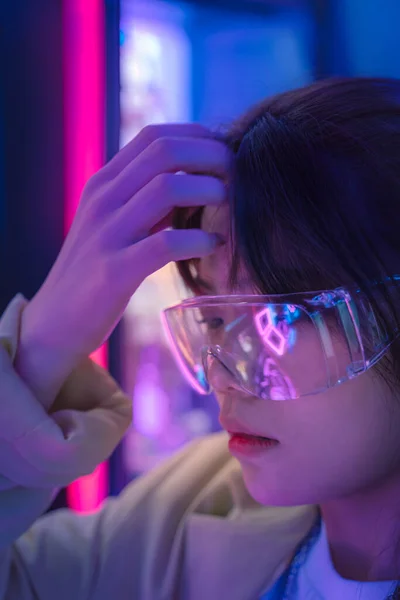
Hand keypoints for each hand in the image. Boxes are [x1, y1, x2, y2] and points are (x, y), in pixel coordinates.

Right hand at [15, 124, 228, 409]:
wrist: (56, 321)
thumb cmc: (95, 270)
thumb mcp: (115, 224)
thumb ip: (146, 200)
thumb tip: (198, 182)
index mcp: (103, 183)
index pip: (154, 136)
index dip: (199, 137)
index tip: (226, 153)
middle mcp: (102, 200)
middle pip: (164, 151)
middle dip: (212, 155)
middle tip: (238, 174)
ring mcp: (107, 234)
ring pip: (166, 188)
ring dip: (209, 191)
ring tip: (229, 206)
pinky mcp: (115, 271)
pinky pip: (166, 244)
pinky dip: (199, 241)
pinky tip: (213, 245)